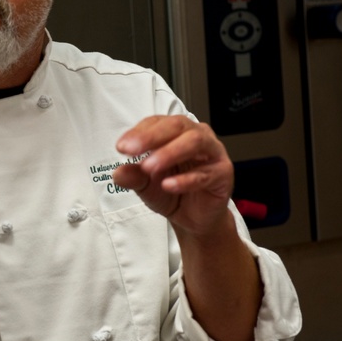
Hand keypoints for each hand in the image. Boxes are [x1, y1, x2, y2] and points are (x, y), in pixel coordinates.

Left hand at [113, 115, 234, 238]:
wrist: (192, 218)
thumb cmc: (171, 191)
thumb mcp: (145, 185)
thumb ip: (133, 176)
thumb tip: (118, 173)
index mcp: (176, 132)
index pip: (157, 122)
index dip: (139, 132)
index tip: (122, 147)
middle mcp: (197, 135)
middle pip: (177, 125)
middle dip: (152, 137)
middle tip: (132, 150)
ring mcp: (213, 153)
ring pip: (195, 142)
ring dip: (169, 153)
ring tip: (149, 166)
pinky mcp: (223, 174)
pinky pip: (205, 173)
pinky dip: (185, 179)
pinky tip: (169, 185)